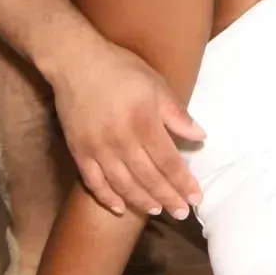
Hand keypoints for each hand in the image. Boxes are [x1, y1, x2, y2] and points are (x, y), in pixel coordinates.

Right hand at [49, 36, 206, 218]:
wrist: (75, 62)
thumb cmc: (120, 69)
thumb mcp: (156, 84)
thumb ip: (176, 114)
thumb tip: (200, 136)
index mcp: (143, 122)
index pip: (168, 161)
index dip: (183, 183)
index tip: (195, 198)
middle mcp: (121, 140)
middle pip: (148, 177)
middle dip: (168, 198)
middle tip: (181, 213)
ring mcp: (97, 148)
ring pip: (123, 184)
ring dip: (142, 201)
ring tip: (157, 211)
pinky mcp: (79, 151)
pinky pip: (94, 182)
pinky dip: (107, 197)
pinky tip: (120, 208)